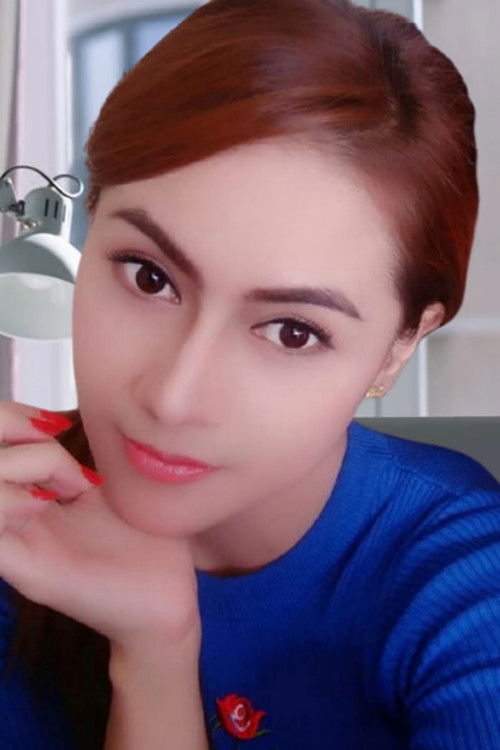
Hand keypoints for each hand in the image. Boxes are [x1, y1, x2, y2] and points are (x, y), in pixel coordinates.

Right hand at [0, 400, 201, 651]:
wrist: (167, 600)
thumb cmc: (146, 541)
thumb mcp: (115, 483)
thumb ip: (87, 451)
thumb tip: (66, 415)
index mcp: (31, 491)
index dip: (12, 417)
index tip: (59, 425)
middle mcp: (14, 515)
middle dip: (17, 433)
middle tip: (70, 459)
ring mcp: (15, 542)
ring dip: (23, 464)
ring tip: (72, 484)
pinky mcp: (24, 569)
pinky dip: (5, 500)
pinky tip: (47, 502)